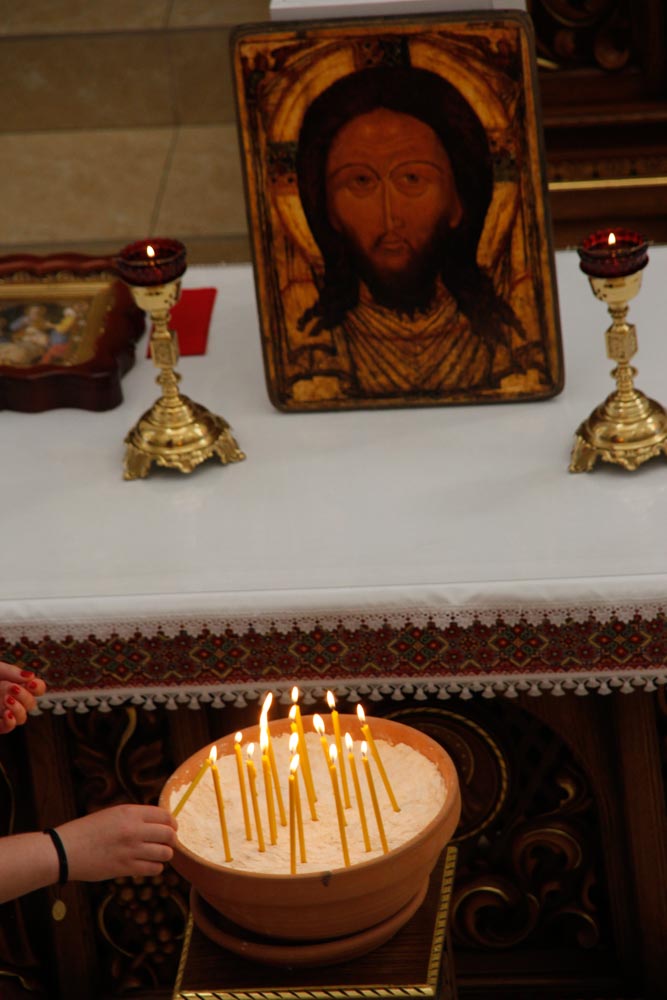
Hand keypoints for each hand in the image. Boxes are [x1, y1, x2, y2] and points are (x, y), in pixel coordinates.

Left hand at [0, 662, 46, 734]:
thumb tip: (32, 676)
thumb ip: (12, 672)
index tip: (32, 683)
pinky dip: (11, 722)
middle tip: (11, 688)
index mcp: (17, 685)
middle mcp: (13, 700)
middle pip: (31, 704)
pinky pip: (8, 728)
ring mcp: (4, 713)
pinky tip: (7, 713)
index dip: (39, 688)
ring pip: (22, 718)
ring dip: (19, 709)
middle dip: (25, 696)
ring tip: (7, 699)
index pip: (38, 689)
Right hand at [56, 804, 177, 881]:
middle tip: (167, 842)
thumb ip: (135, 817)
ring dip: (164, 854)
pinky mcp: (126, 868)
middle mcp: (134, 830)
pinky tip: (149, 865)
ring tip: (158, 854)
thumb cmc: (87, 830)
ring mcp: (131, 850)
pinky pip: (154, 869)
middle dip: (171, 839)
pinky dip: (156, 868)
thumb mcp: (112, 814)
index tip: (171, 827)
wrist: (66, 850)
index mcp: (130, 812)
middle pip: (168, 834)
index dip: (172, 822)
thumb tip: (157, 823)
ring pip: (165, 853)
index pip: (164, 815)